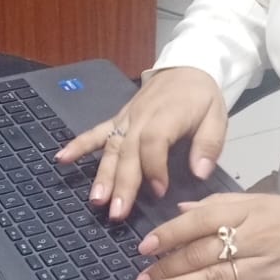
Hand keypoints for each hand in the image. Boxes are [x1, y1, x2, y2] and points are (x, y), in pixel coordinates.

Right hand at [55, 67, 227, 219]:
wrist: (187, 67)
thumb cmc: (202, 96)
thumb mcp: (217, 116)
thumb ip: (209, 144)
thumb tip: (200, 172)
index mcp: (167, 116)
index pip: (154, 143)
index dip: (155, 168)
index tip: (159, 192)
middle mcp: (141, 118)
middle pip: (128, 152)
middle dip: (121, 183)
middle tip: (117, 212)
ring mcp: (127, 119)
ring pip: (111, 148)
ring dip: (102, 175)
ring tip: (96, 199)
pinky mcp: (119, 119)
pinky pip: (96, 132)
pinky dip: (78, 145)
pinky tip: (61, 159)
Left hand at [132, 193, 279, 279]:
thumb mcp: (262, 202)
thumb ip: (220, 206)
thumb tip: (182, 212)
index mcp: (248, 211)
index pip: (200, 220)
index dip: (168, 234)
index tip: (144, 248)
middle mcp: (254, 237)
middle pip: (202, 252)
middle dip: (166, 268)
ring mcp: (266, 267)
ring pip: (216, 277)